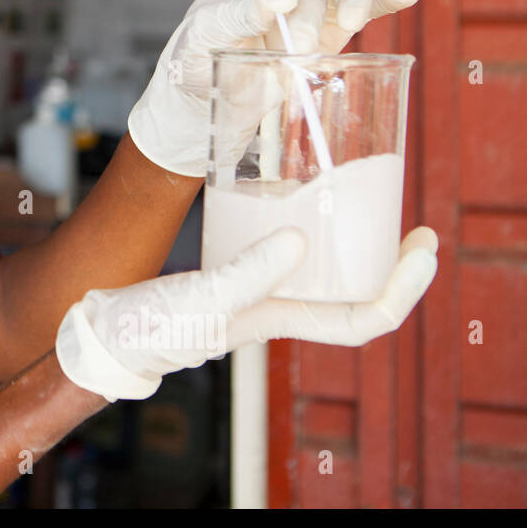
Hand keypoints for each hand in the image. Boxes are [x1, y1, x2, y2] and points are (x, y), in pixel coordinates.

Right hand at [54, 225, 437, 400]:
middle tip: (409, 223)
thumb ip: (250, 272)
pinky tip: (287, 197)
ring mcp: (254, 289)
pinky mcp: (229, 271)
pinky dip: (296, 224)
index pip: (363, 318)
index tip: (424, 247)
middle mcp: (276, 307)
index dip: (403, 288)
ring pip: (320, 270)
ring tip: (361, 205)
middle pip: (353, 291)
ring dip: (348, 243)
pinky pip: (279, 248)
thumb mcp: (204, 299)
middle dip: (388, 262)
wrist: (104, 330)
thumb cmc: (151, 328)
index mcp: (280, 321)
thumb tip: (302, 241)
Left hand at [126, 0, 422, 177]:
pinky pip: (364, 8)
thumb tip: (274, 2)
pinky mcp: (330, 30)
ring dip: (349, 3)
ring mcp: (310, 4)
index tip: (276, 5)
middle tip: (293, 45)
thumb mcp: (204, 34)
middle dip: (306, 11)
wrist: (206, 98)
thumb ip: (237, 15)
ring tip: (348, 23)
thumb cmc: (197, 57)